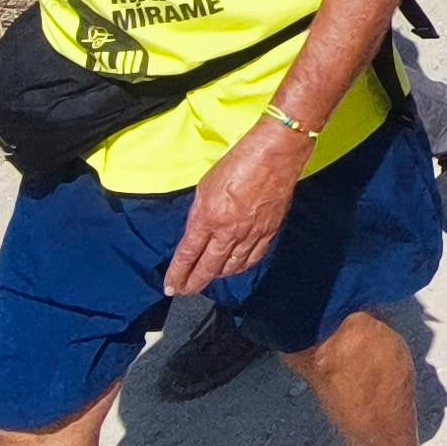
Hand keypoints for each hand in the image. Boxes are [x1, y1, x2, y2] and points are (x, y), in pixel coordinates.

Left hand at [164, 121, 307, 294]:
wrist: (276, 154)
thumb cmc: (239, 161)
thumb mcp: (206, 185)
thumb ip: (199, 213)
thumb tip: (197, 233)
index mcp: (209, 217)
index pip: (188, 255)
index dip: (177, 274)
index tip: (170, 286)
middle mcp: (229, 231)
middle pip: (208, 268)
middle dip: (194, 283)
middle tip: (184, 291)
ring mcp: (251, 234)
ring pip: (231, 268)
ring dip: (217, 276)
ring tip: (208, 279)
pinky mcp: (269, 232)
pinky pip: (253, 259)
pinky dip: (241, 267)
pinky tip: (235, 268)